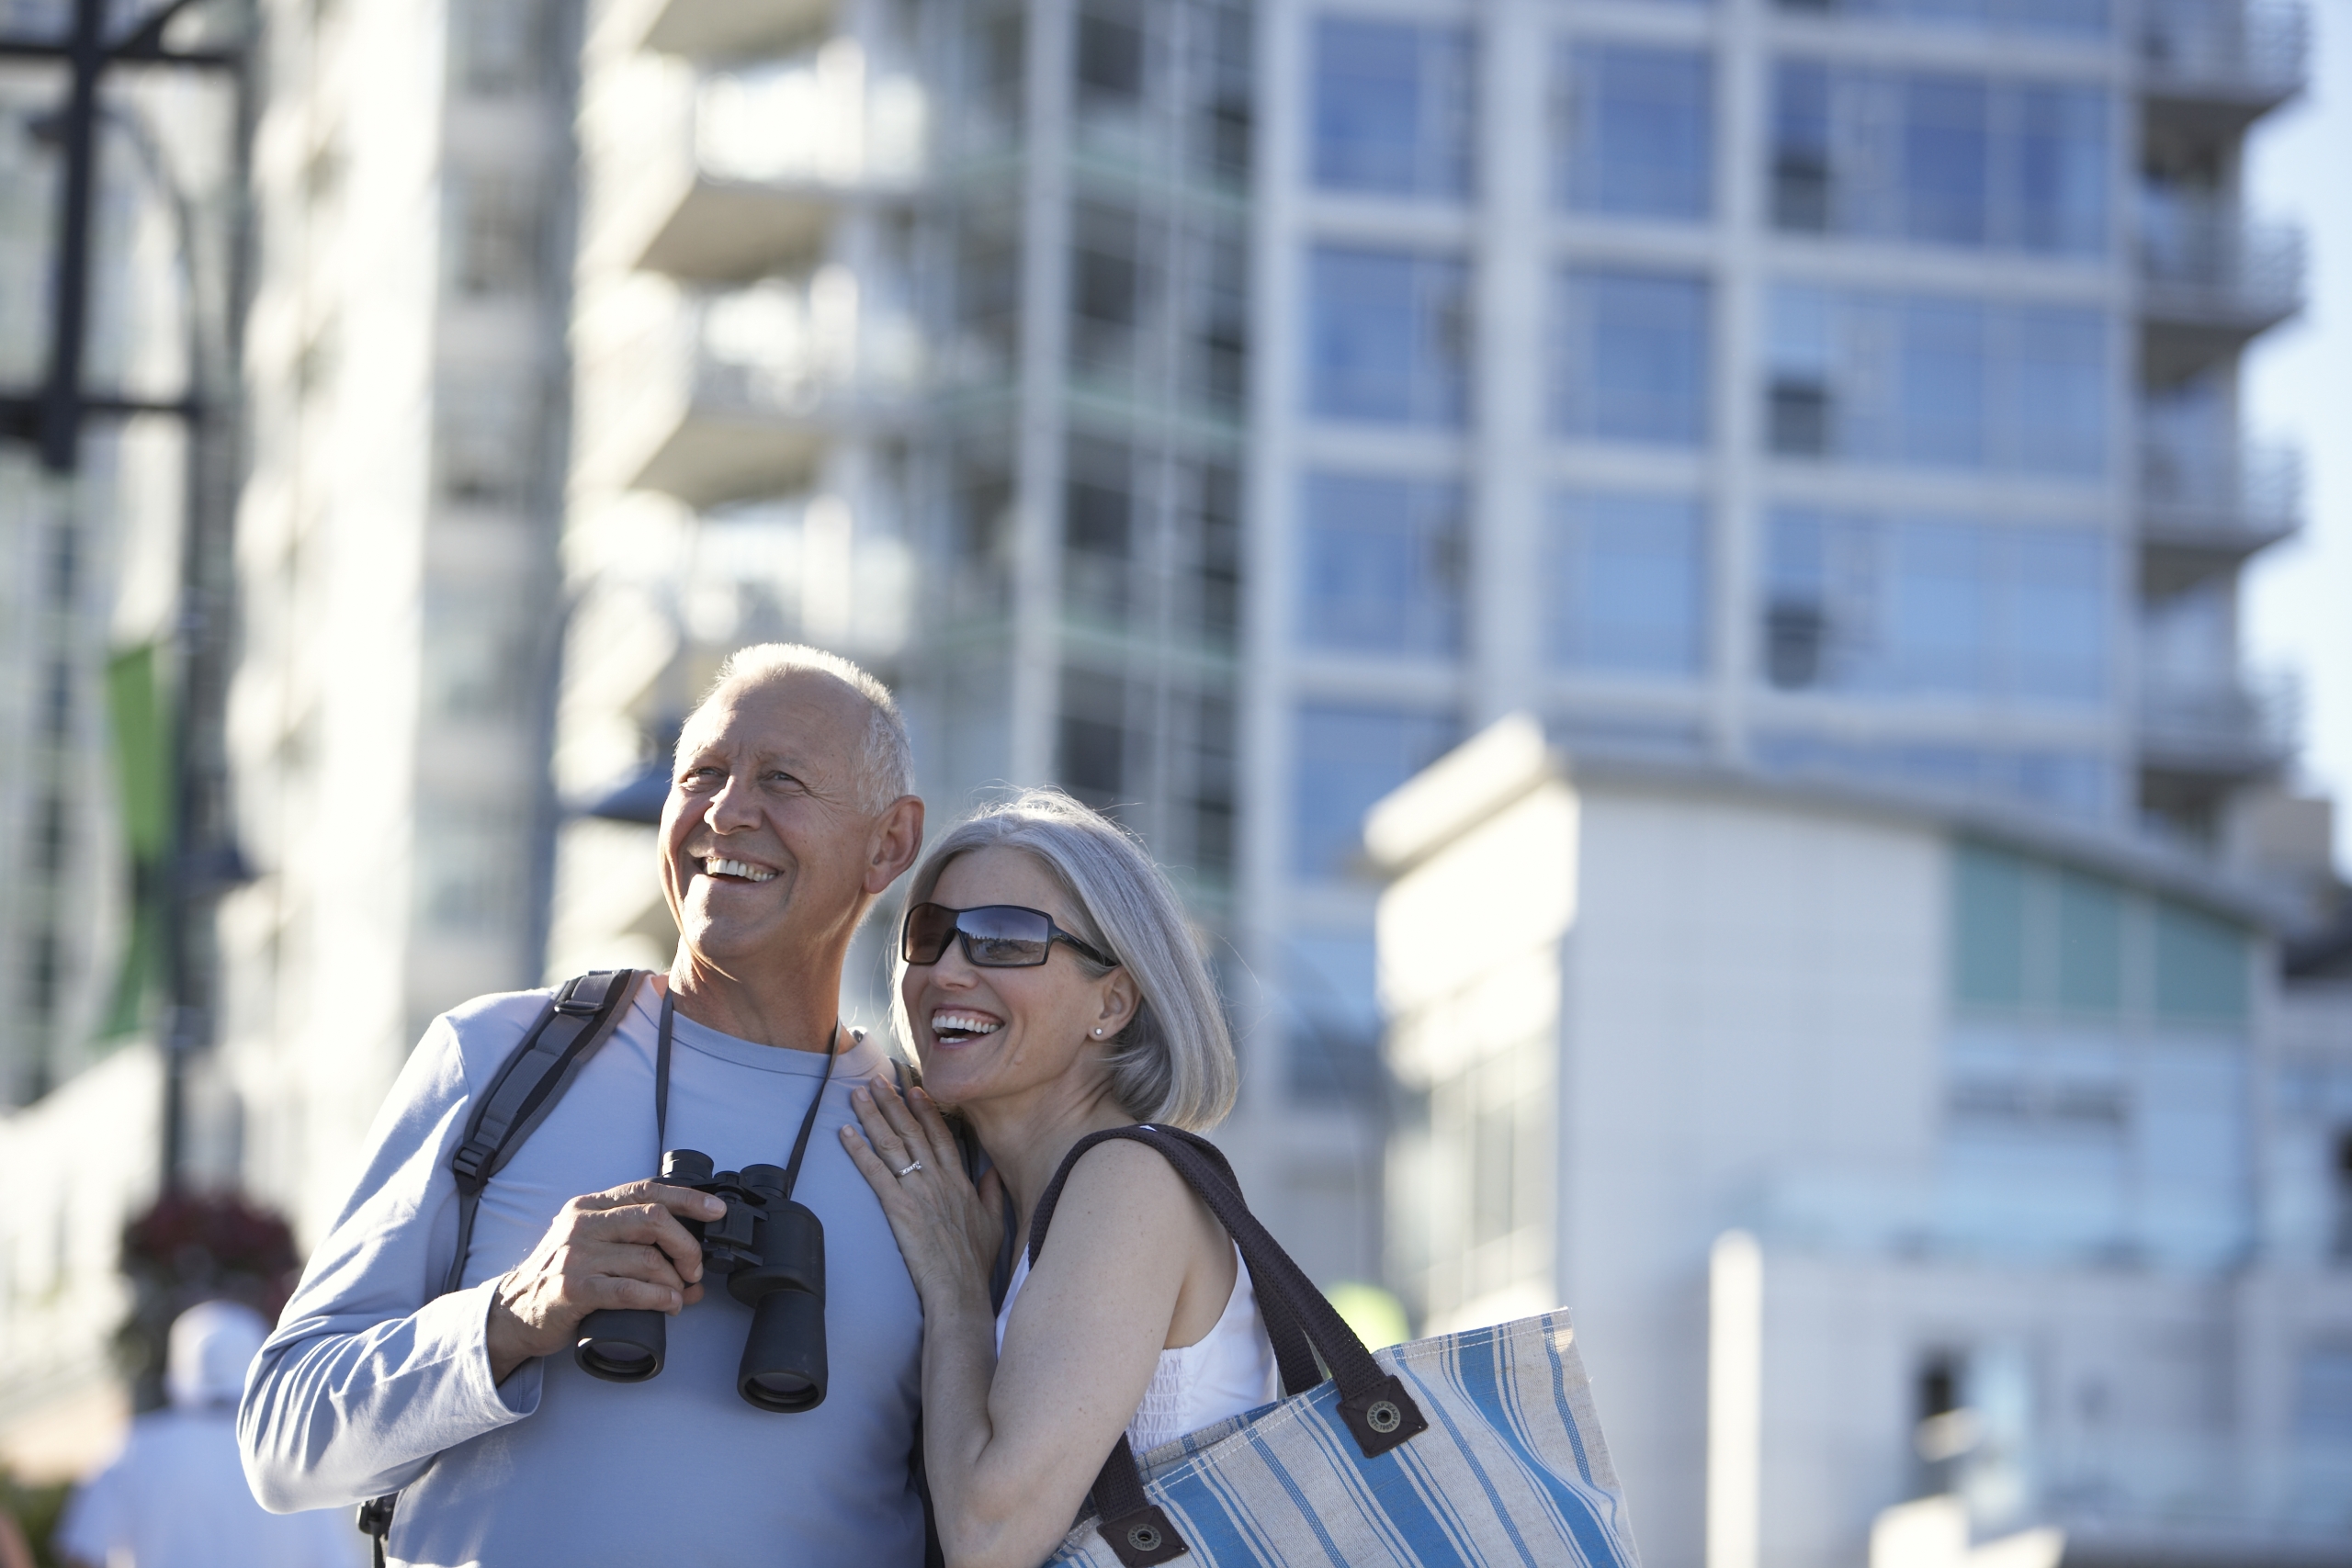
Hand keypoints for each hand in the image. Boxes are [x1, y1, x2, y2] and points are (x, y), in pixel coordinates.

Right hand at [484, 1181, 725, 1383]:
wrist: (514, 1313)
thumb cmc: (561, 1279)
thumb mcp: (594, 1248)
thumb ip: (637, 1248)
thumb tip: (695, 1274)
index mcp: (591, 1207)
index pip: (648, 1190)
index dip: (689, 1199)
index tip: (717, 1211)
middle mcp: (582, 1224)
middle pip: (654, 1219)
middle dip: (686, 1246)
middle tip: (695, 1269)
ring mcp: (576, 1255)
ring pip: (646, 1258)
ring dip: (674, 1281)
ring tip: (680, 1295)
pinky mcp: (573, 1288)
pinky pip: (629, 1289)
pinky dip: (658, 1298)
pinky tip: (667, 1304)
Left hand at [840, 1084, 1004, 1306]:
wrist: (959, 1288)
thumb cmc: (975, 1262)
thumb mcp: (993, 1223)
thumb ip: (991, 1193)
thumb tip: (990, 1171)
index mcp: (960, 1181)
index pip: (941, 1136)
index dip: (926, 1110)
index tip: (914, 1089)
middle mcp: (938, 1179)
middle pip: (912, 1131)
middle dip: (893, 1102)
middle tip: (877, 1080)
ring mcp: (918, 1191)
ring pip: (892, 1144)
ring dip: (872, 1116)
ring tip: (857, 1094)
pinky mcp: (898, 1207)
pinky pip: (875, 1172)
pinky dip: (858, 1150)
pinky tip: (845, 1133)